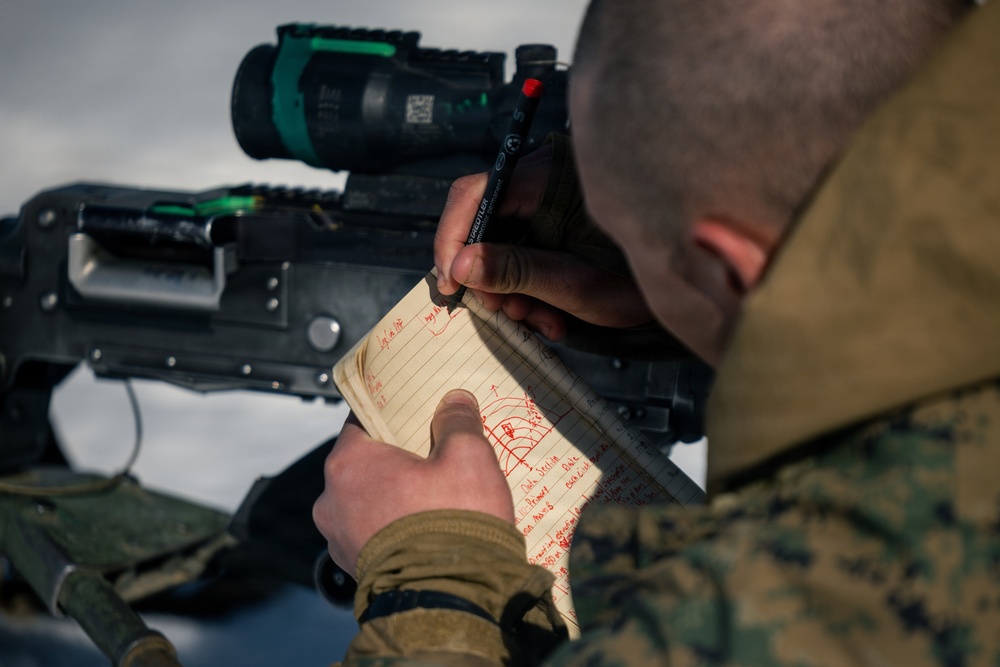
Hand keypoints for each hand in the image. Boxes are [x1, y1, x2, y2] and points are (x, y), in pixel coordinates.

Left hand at [313, 389, 513, 573]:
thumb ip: (457, 422)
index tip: (417, 413)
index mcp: (349, 463)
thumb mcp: (467, 457)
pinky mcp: (355, 569)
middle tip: (436, 457)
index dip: (393, 414)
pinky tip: (428, 529)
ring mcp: (339, 539)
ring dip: (396, 497)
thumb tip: (454, 402)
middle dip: (399, 459)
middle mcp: (331, 500)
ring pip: (368, 500)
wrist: (450, 602)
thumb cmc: (452, 522)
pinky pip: (374, 534)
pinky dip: (396, 527)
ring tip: (436, 499)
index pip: (363, 420)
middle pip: (366, 462)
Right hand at [434, 146, 651, 340]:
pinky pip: (523, 251)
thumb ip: (515, 271)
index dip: (453, 238)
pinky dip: (528, 286)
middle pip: (485, 221)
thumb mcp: (573, 282)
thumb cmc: (639, 278)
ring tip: (539, 320)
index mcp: (548, 177)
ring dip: (511, 289)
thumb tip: (462, 266)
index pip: (476, 194)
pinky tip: (549, 314)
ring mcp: (549, 201)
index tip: (452, 282)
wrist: (683, 280)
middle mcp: (544, 180)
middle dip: (488, 274)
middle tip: (502, 312)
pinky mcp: (556, 222)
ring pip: (502, 243)